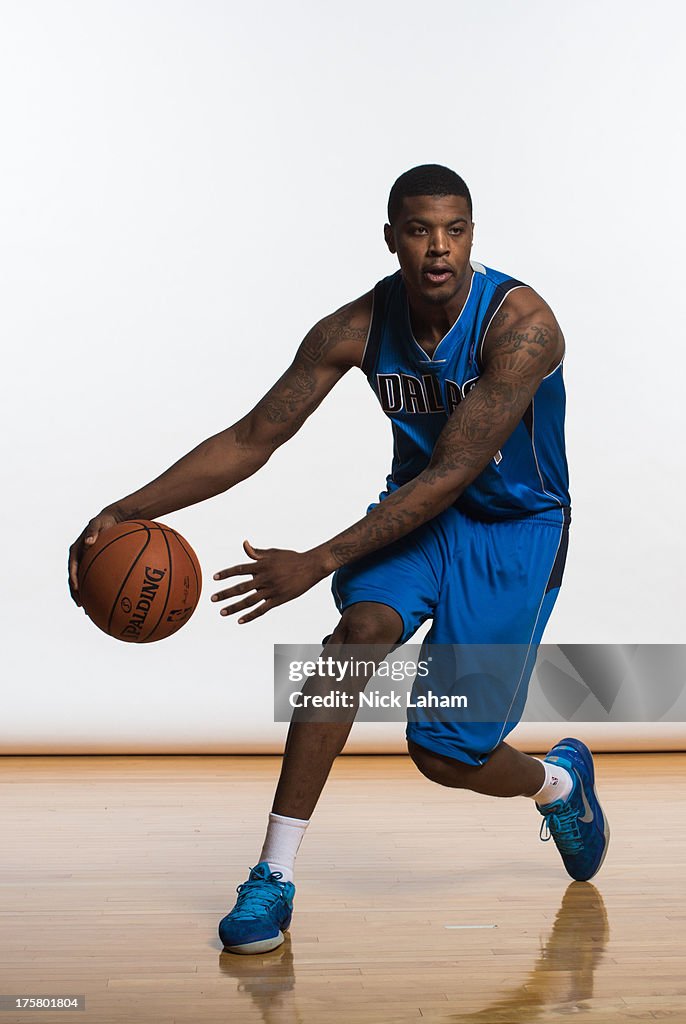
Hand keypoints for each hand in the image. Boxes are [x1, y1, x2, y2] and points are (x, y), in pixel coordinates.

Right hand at [68, 508, 122, 605]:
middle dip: (77, 593)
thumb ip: (93, 531)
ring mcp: (86, 563)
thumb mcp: (97, 523)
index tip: (77, 588)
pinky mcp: (94, 565)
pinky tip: (104, 599)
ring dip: (84, 595)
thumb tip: (89, 541)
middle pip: (75, 579)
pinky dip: (96, 588)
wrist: (110, 520)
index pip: (72, 567)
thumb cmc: (104, 521)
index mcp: (76, 550)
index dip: (74, 578)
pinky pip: (94, 578)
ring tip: (89, 609)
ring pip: (83, 582)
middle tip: (81, 604)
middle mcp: (79, 558)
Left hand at [212, 540, 327, 622]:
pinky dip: (250, 616)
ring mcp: (272, 590)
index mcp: (262, 565)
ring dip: (234, 607)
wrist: (311, 566)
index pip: (240, 569)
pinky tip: (240, 620)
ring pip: (249, 601)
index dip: (226, 573)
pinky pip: (262, 610)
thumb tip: (244, 544)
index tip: (214, 578)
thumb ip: (256, 553)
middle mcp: (265, 578)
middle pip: (241, 588)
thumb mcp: (273, 553)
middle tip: (212, 598)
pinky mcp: (279, 599)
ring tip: (222, 612)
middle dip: (225, 593)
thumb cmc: (291, 558)